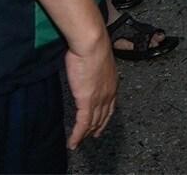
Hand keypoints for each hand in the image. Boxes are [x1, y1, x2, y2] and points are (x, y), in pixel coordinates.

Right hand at [63, 35, 117, 149]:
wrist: (91, 44)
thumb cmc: (92, 45)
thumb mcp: (96, 59)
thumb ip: (93, 68)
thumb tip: (87, 68)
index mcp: (112, 82)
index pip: (110, 105)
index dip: (105, 116)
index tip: (101, 122)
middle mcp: (108, 93)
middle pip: (103, 116)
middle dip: (98, 126)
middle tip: (92, 135)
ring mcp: (99, 99)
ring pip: (93, 122)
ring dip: (86, 133)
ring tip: (80, 141)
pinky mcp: (87, 102)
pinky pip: (82, 124)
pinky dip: (77, 135)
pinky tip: (73, 143)